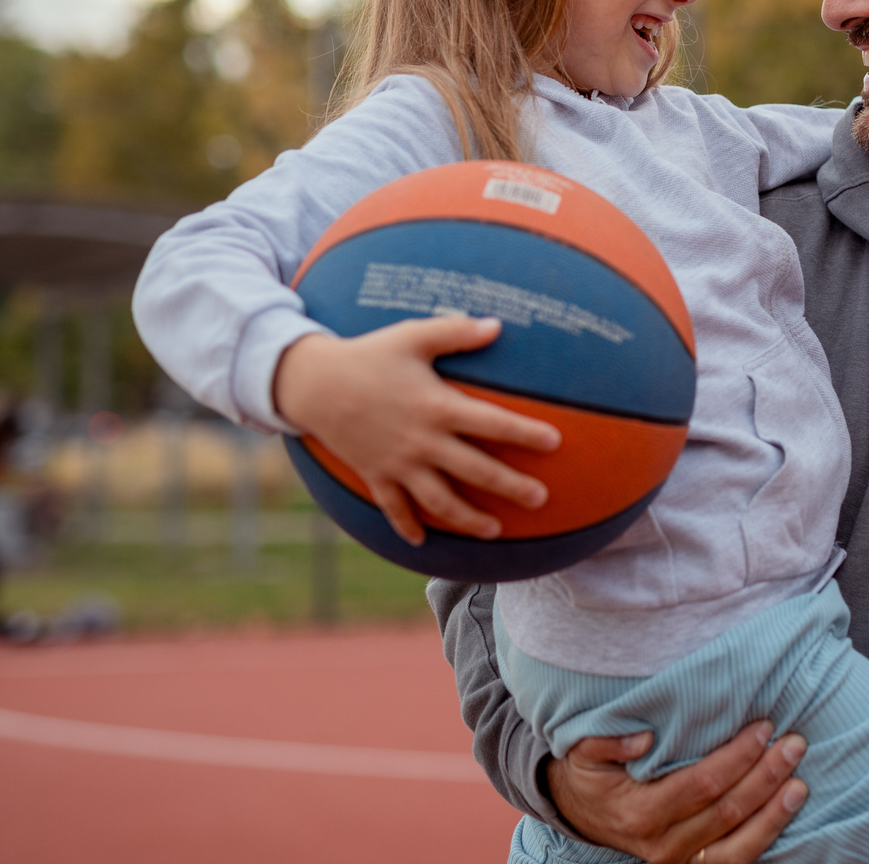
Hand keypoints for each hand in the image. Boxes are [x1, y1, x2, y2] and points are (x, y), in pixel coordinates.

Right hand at [272, 319, 561, 544]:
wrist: (313, 384)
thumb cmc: (368, 355)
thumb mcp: (412, 336)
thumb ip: (456, 332)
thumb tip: (498, 325)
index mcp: (438, 407)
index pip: (492, 423)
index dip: (525, 433)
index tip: (555, 442)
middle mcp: (422, 442)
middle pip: (476, 471)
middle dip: (511, 487)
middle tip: (541, 499)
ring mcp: (398, 464)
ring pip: (441, 502)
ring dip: (469, 519)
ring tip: (495, 531)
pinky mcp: (376, 476)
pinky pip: (394, 509)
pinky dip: (408, 527)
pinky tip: (423, 542)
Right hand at [547, 723, 807, 863]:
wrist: (582, 814)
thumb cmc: (590, 775)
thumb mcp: (583, 751)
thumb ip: (606, 742)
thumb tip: (643, 737)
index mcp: (641, 812)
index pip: (701, 785)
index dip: (737, 758)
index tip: (763, 728)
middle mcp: (664, 845)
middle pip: (727, 811)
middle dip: (765, 776)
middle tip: (794, 744)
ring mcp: (680, 862)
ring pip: (738, 844)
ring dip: (774, 813)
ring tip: (800, 784)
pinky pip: (735, 860)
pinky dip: (763, 838)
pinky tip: (784, 813)